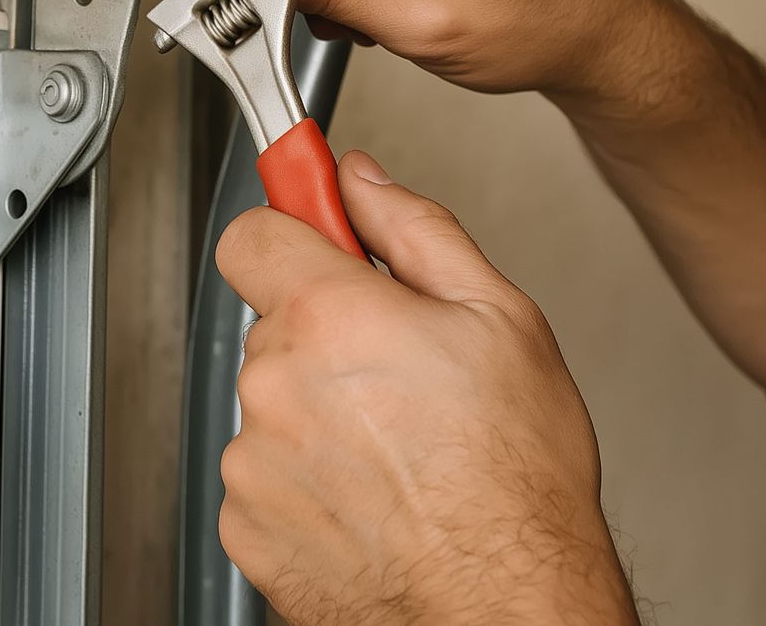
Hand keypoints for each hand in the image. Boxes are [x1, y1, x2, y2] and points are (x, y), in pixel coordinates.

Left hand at [216, 151, 636, 625]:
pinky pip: (264, 480)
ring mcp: (253, 462)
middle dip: (327, 339)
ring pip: (271, 406)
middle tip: (400, 377)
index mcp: (331, 318)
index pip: (252, 234)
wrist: (508, 608)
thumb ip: (415, 230)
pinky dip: (306, 485)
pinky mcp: (246, 527)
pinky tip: (372, 499)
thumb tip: (364, 181)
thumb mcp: (502, 320)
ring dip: (317, 418)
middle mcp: (276, 386)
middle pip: (273, 327)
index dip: (291, 235)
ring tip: (399, 454)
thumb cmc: (519, 483)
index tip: (315, 240)